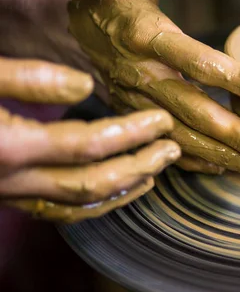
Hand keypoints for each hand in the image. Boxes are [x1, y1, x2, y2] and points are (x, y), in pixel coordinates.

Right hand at [0, 57, 179, 222]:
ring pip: (78, 205)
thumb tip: (86, 84)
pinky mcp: (6, 196)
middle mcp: (13, 180)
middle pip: (92, 182)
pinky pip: (58, 211)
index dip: (132, 133)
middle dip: (139, 167)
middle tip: (172, 150)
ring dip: (123, 190)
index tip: (163, 121)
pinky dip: (94, 204)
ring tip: (155, 172)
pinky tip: (115, 192)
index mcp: (10, 147)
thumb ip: (29, 80)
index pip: (88, 144)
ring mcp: (9, 194)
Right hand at [68, 0, 239, 177]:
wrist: (66, 20)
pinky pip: (161, 143)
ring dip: (221, 156)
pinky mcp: (129, 113)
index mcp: (145, 34)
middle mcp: (139, 73)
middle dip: (236, 136)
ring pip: (179, 137)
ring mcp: (132, 99)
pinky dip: (193, 160)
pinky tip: (223, 166)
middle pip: (194, 111)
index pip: (201, 62)